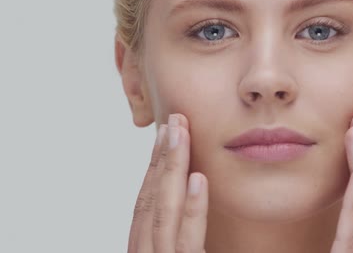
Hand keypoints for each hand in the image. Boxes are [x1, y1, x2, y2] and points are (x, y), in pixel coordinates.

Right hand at [127, 114, 208, 252]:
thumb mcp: (182, 251)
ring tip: (182, 134)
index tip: (166, 133)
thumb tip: (192, 192)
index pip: (147, 202)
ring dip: (173, 169)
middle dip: (162, 157)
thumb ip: (183, 233)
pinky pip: (188, 239)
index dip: (155, 164)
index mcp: (146, 248)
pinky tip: (199, 178)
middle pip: (152, 200)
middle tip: (175, 120)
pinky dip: (193, 208)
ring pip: (165, 212)